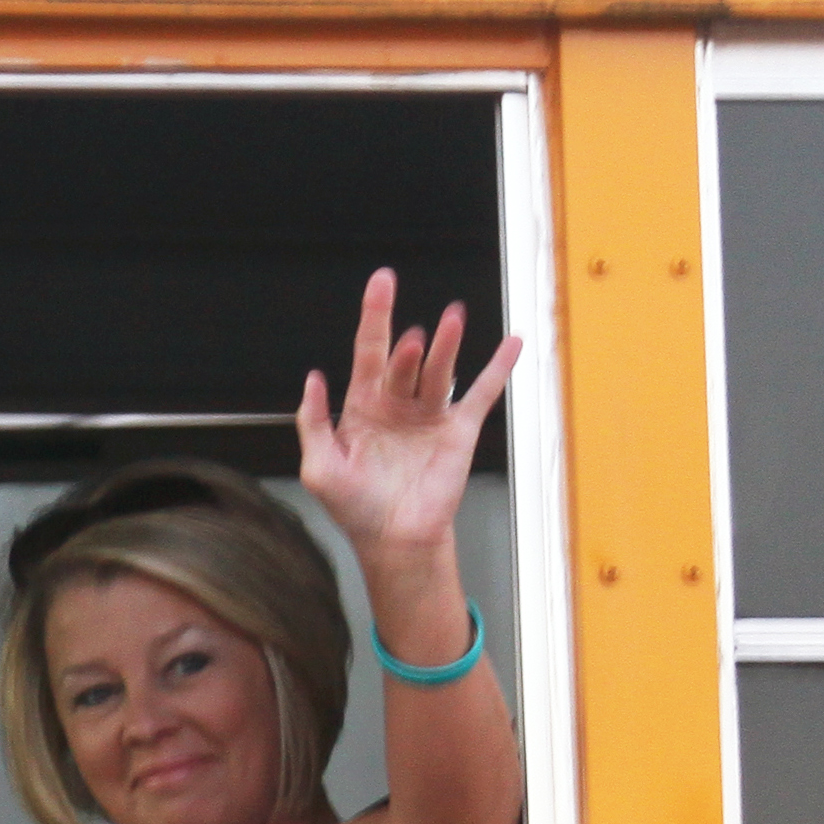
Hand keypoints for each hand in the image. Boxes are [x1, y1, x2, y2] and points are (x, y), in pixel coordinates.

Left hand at [296, 268, 520, 569]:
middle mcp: (397, 404)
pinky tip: (511, 344)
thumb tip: (314, 378)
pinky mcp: (458, 432)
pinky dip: (497, 369)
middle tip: (413, 342)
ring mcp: (429, 416)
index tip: (383, 282)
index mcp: (363, 406)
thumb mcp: (319, 467)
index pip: (369, 351)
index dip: (375, 316)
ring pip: (440, 369)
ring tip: (452, 319)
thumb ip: (313, 422)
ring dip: (447, 344)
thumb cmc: (356, 508)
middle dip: (408, 348)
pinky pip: (481, 394)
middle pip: (405, 360)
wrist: (395, 541)